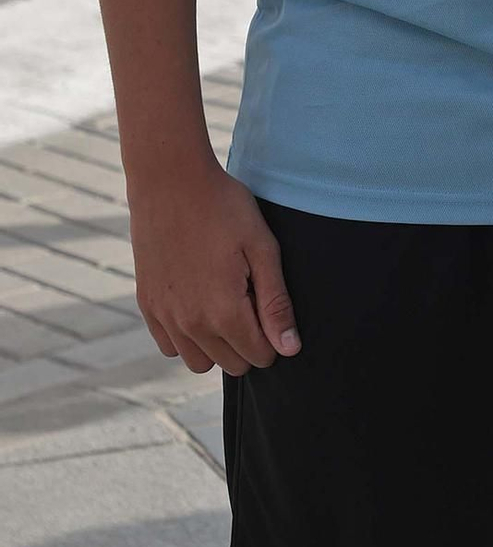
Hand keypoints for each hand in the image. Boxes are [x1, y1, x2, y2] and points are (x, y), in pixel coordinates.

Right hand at [128, 160, 300, 377]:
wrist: (170, 181)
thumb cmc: (224, 209)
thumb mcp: (262, 248)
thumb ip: (276, 303)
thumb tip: (289, 349)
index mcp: (224, 312)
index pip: (260, 357)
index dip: (274, 337)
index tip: (270, 306)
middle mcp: (190, 324)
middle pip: (232, 365)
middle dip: (248, 342)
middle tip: (250, 298)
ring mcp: (165, 317)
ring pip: (199, 363)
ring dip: (217, 345)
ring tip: (225, 304)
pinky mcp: (147, 306)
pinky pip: (170, 347)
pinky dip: (187, 336)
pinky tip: (198, 303)